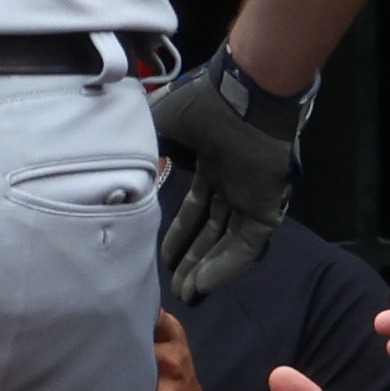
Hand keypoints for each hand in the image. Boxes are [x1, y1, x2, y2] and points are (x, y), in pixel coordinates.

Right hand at [149, 52, 306, 304]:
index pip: (195, 206)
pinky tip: (203, 284)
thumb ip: (144, 153)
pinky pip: (246, 244)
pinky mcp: (266, 207)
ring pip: (226, 242)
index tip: (161, 258)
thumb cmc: (199, 104)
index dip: (178, 234)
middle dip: (191, 259)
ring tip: (186, 295)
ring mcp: (249, 196)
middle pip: (210, 230)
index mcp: (209, 161)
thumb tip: (123, 179)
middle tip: (173, 288)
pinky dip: (225, 265)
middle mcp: (230, 182)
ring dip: (206, 268)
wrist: (241, 95)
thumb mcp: (156, 125)